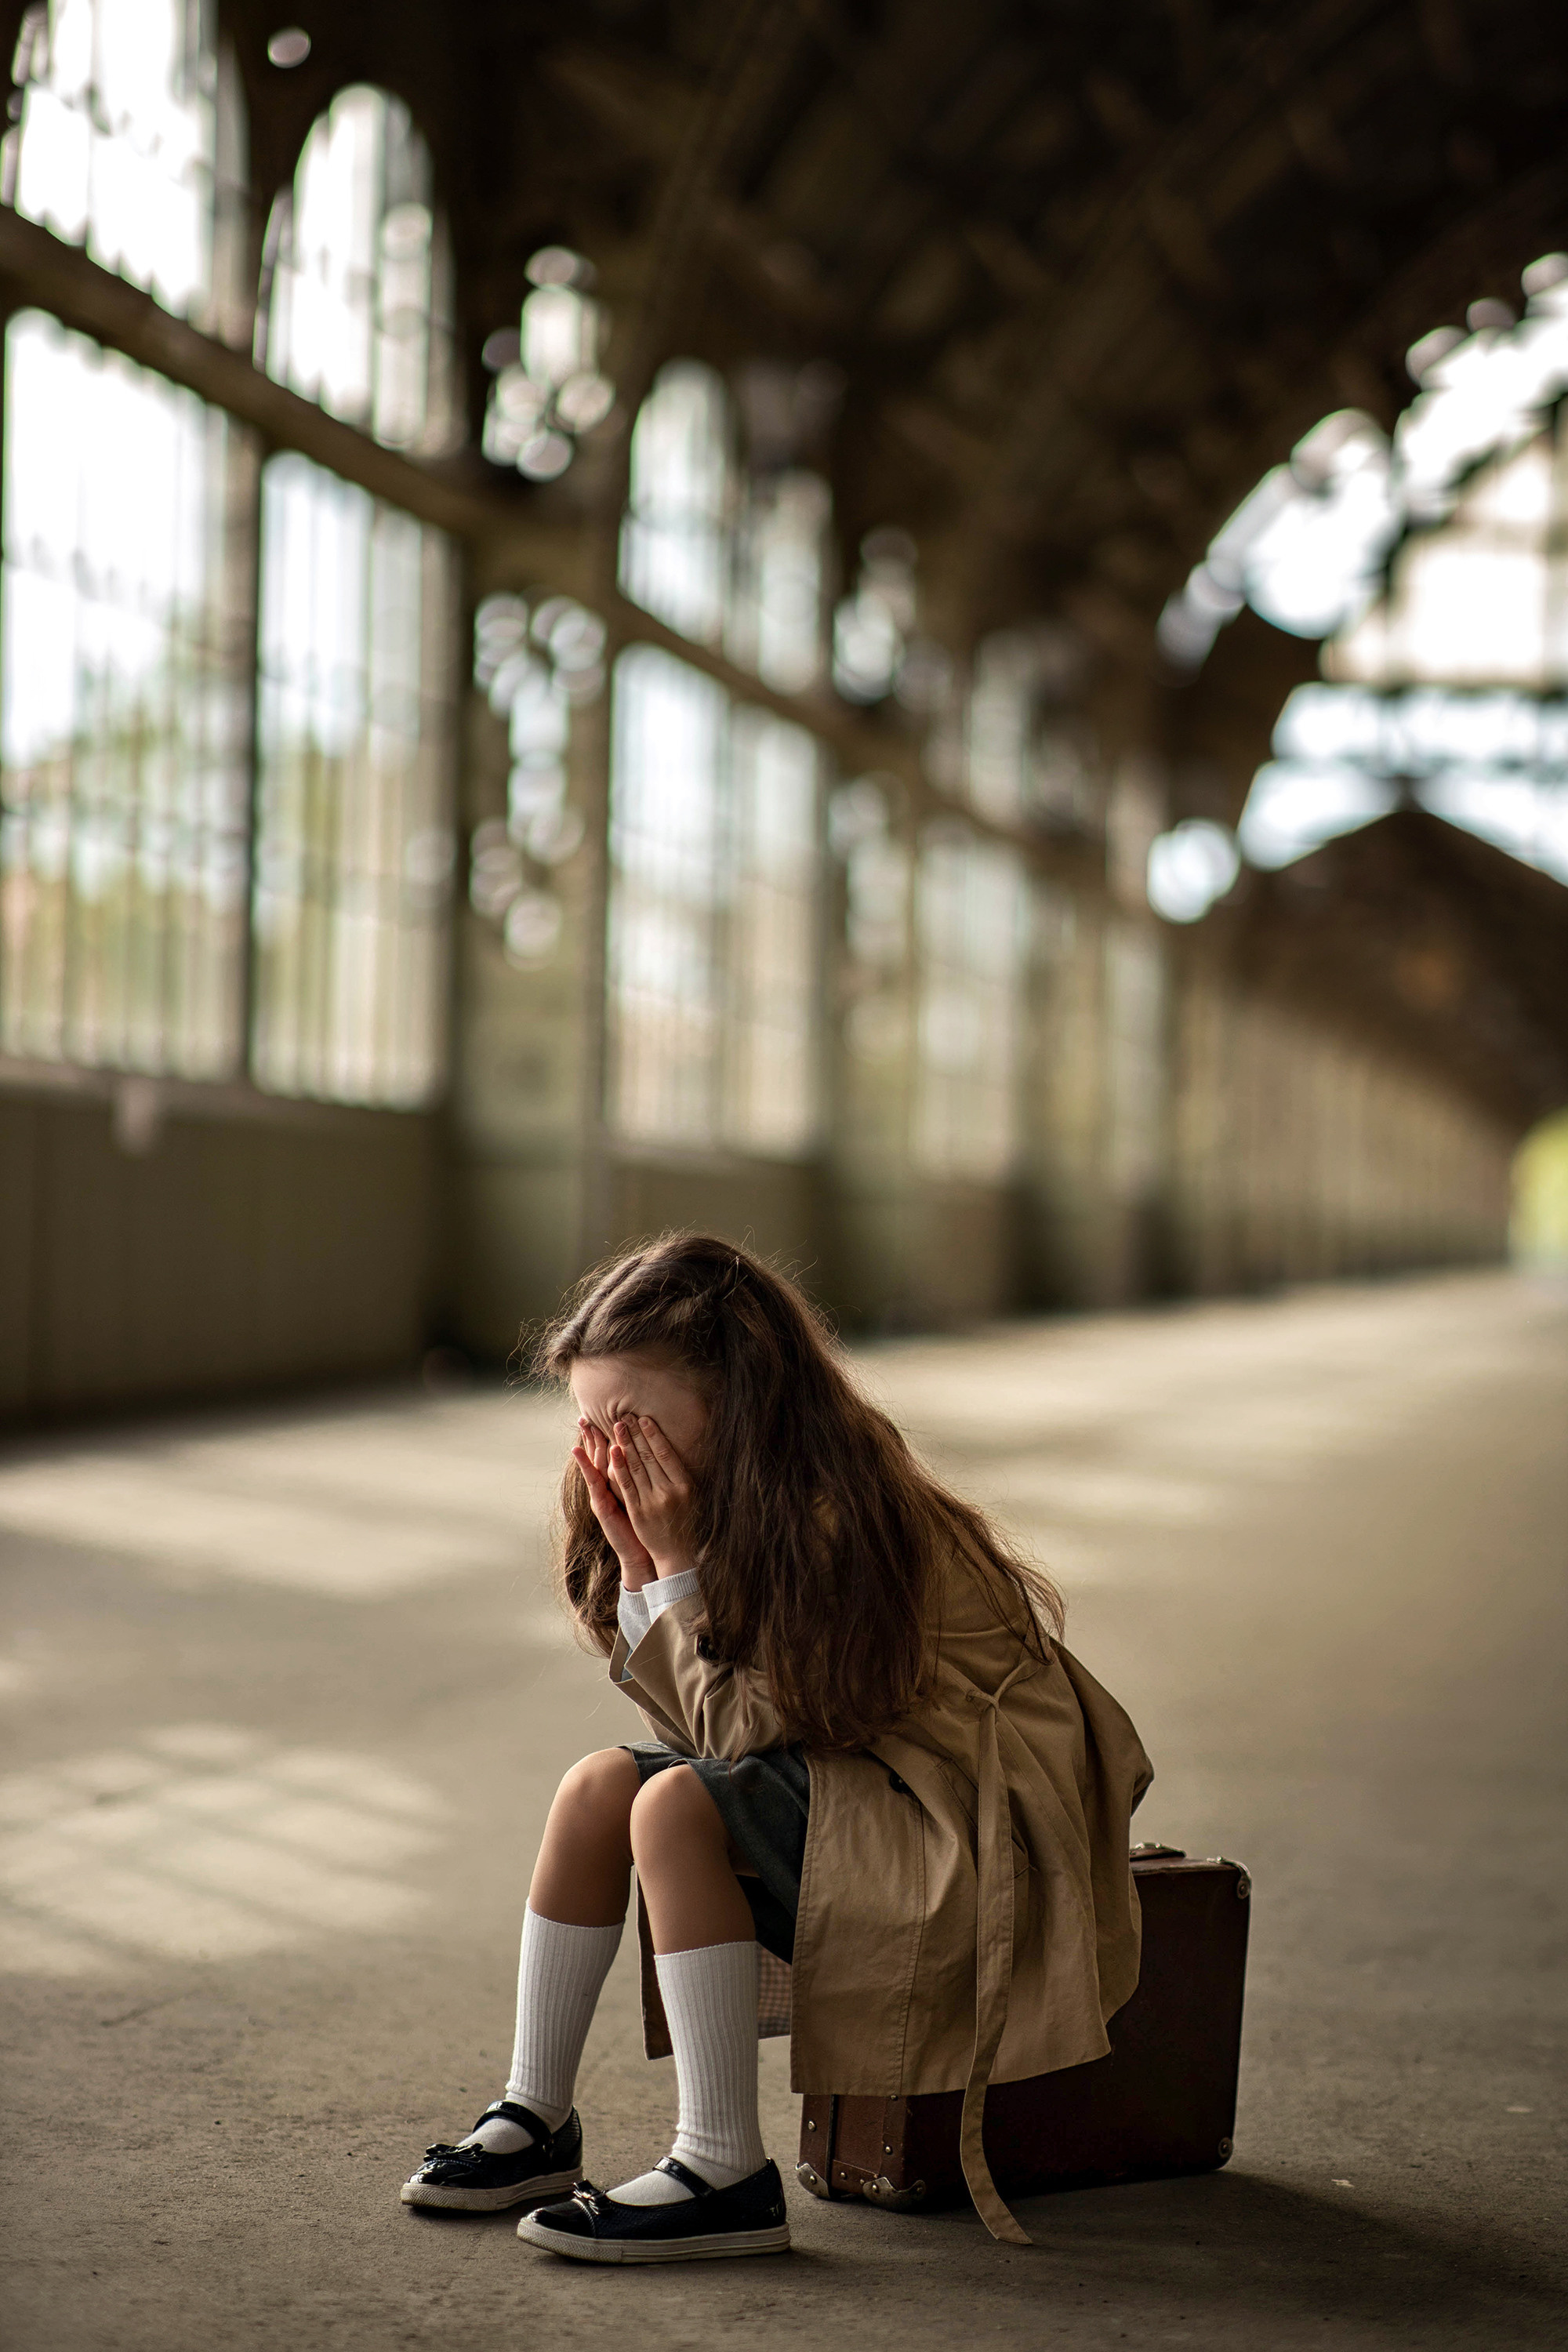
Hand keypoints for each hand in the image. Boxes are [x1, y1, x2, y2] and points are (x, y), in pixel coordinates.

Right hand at [572, 1418, 655, 1588]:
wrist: (641, 1553)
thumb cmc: (647, 1524)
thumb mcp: (645, 1495)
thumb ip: (645, 1477)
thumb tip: (655, 1454)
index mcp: (619, 1482)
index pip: (611, 1453)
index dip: (605, 1435)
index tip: (601, 1414)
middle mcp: (608, 1487)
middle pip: (599, 1455)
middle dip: (592, 1435)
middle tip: (584, 1414)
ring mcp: (602, 1496)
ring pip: (594, 1465)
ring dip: (588, 1445)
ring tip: (582, 1427)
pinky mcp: (601, 1507)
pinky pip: (594, 1483)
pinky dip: (588, 1467)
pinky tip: (581, 1454)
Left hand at [605, 1416, 696, 1579]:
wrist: (676, 1552)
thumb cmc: (685, 1520)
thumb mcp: (691, 1495)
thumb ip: (680, 1474)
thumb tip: (670, 1447)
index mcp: (685, 1485)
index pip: (666, 1453)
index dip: (654, 1434)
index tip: (645, 1418)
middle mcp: (669, 1491)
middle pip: (648, 1456)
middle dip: (636, 1434)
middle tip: (625, 1415)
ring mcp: (652, 1502)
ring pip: (635, 1467)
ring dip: (625, 1444)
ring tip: (617, 1426)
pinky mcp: (638, 1512)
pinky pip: (626, 1485)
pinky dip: (619, 1467)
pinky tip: (613, 1452)